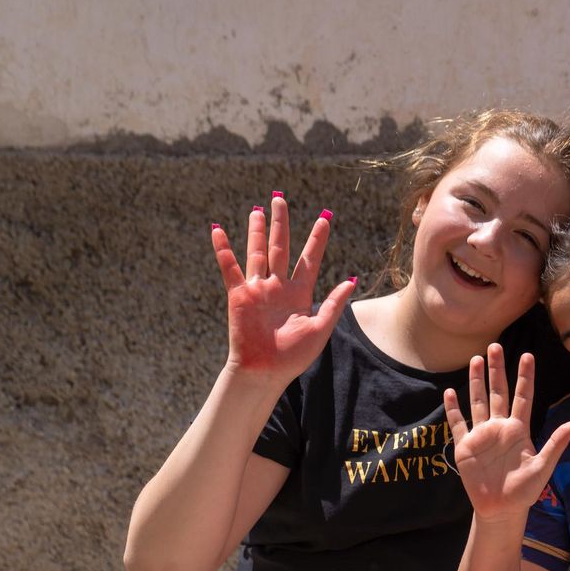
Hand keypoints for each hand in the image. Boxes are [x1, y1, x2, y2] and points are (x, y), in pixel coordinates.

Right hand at [213, 195, 355, 381]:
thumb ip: (333, 303)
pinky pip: (230, 268)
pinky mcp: (239, 295)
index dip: (317, 239)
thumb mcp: (320, 328)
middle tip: (280, 199)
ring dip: (257, 231)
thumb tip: (351, 280)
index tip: (325, 218)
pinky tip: (218, 230)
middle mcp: (279, 286)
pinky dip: (223, 250)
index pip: (309, 259)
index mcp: (300, 293)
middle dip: (281, 224)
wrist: (266, 371)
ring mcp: (258, 289)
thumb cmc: (294, 356)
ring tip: (258, 210)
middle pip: (281, 247)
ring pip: (258, 252)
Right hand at [445, 346, 569, 519]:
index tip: (527, 354)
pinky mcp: (465, 447)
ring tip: (475, 359)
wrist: (501, 509)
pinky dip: (453, 409)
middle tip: (494, 345)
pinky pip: (458, 424)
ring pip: (478, 402)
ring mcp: (482, 435)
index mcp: (519, 430)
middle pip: (498, 392)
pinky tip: (449, 392)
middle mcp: (500, 428)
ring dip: (475, 381)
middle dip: (496, 370)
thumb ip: (556, 444)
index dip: (525, 376)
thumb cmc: (525, 491)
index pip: (523, 397)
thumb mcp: (543, 467)